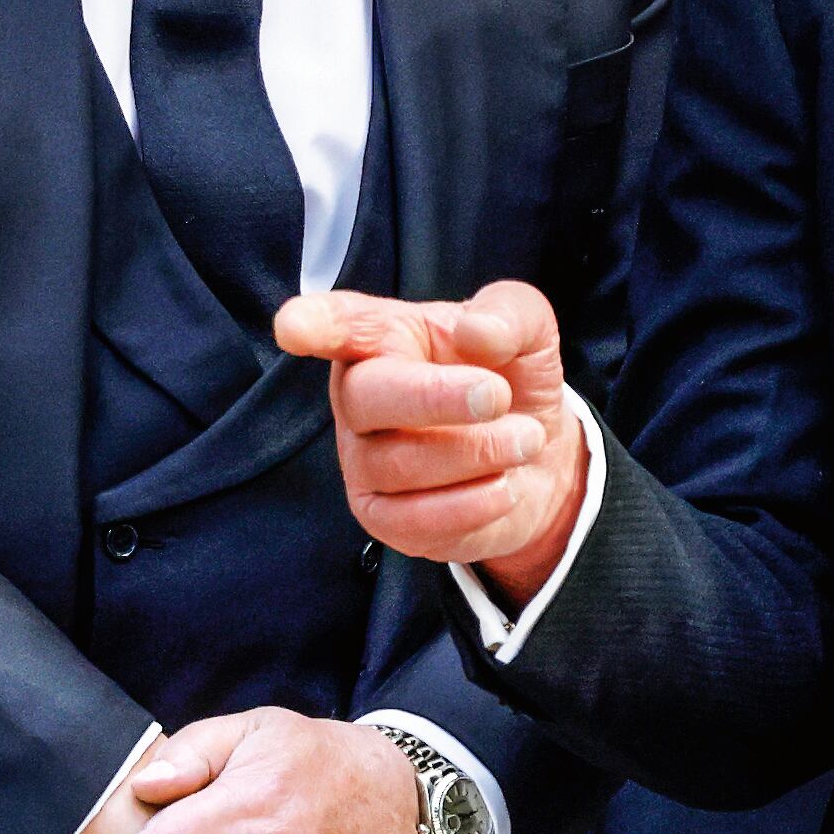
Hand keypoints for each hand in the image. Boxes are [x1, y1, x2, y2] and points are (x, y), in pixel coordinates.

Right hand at [275, 280, 586, 600]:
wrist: (538, 457)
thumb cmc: (512, 377)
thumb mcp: (528, 329)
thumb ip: (509, 315)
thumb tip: (479, 332)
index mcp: (384, 336)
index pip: (339, 324)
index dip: (314, 324)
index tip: (294, 327)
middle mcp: (359, 396)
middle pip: (367, 397)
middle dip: (436, 397)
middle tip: (498, 395)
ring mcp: (363, 460)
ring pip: (402, 463)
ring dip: (479, 452)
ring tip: (527, 439)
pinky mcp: (382, 517)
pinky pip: (416, 519)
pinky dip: (474, 503)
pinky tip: (506, 486)